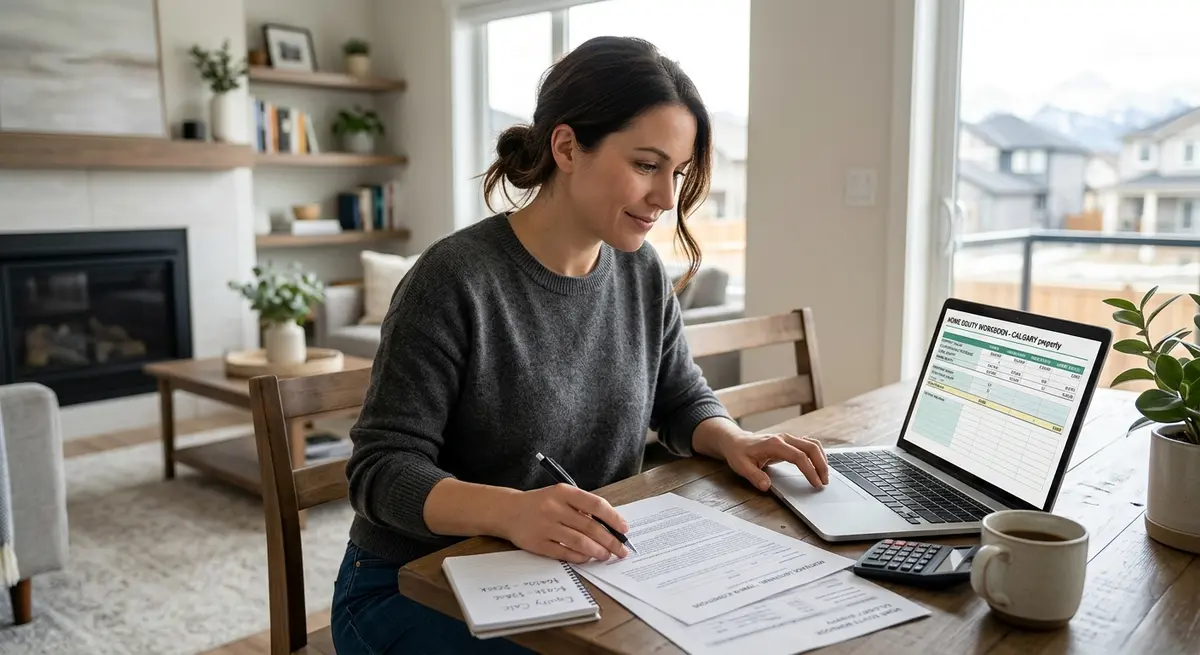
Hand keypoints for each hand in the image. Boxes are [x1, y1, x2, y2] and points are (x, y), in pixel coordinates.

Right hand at [498, 484, 630, 563]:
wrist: (507, 511)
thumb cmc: (540, 503)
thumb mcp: (560, 495)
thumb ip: (581, 506)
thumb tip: (609, 525)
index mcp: (563, 492)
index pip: (595, 505)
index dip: (613, 518)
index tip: (624, 529)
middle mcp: (554, 508)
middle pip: (590, 527)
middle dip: (610, 540)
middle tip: (621, 549)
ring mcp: (545, 527)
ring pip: (580, 542)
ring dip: (598, 551)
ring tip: (607, 555)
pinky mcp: (538, 544)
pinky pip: (565, 553)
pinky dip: (580, 557)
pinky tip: (588, 557)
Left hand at [720, 432, 828, 491]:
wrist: (736, 441)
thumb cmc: (739, 453)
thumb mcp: (741, 466)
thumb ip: (754, 476)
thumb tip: (766, 486)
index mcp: (774, 444)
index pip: (799, 457)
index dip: (810, 470)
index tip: (816, 484)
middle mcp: (784, 438)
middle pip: (811, 448)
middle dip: (821, 465)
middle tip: (825, 482)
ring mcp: (788, 438)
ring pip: (812, 444)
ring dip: (822, 459)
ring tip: (824, 476)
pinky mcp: (790, 441)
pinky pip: (809, 444)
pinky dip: (818, 454)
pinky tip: (820, 465)